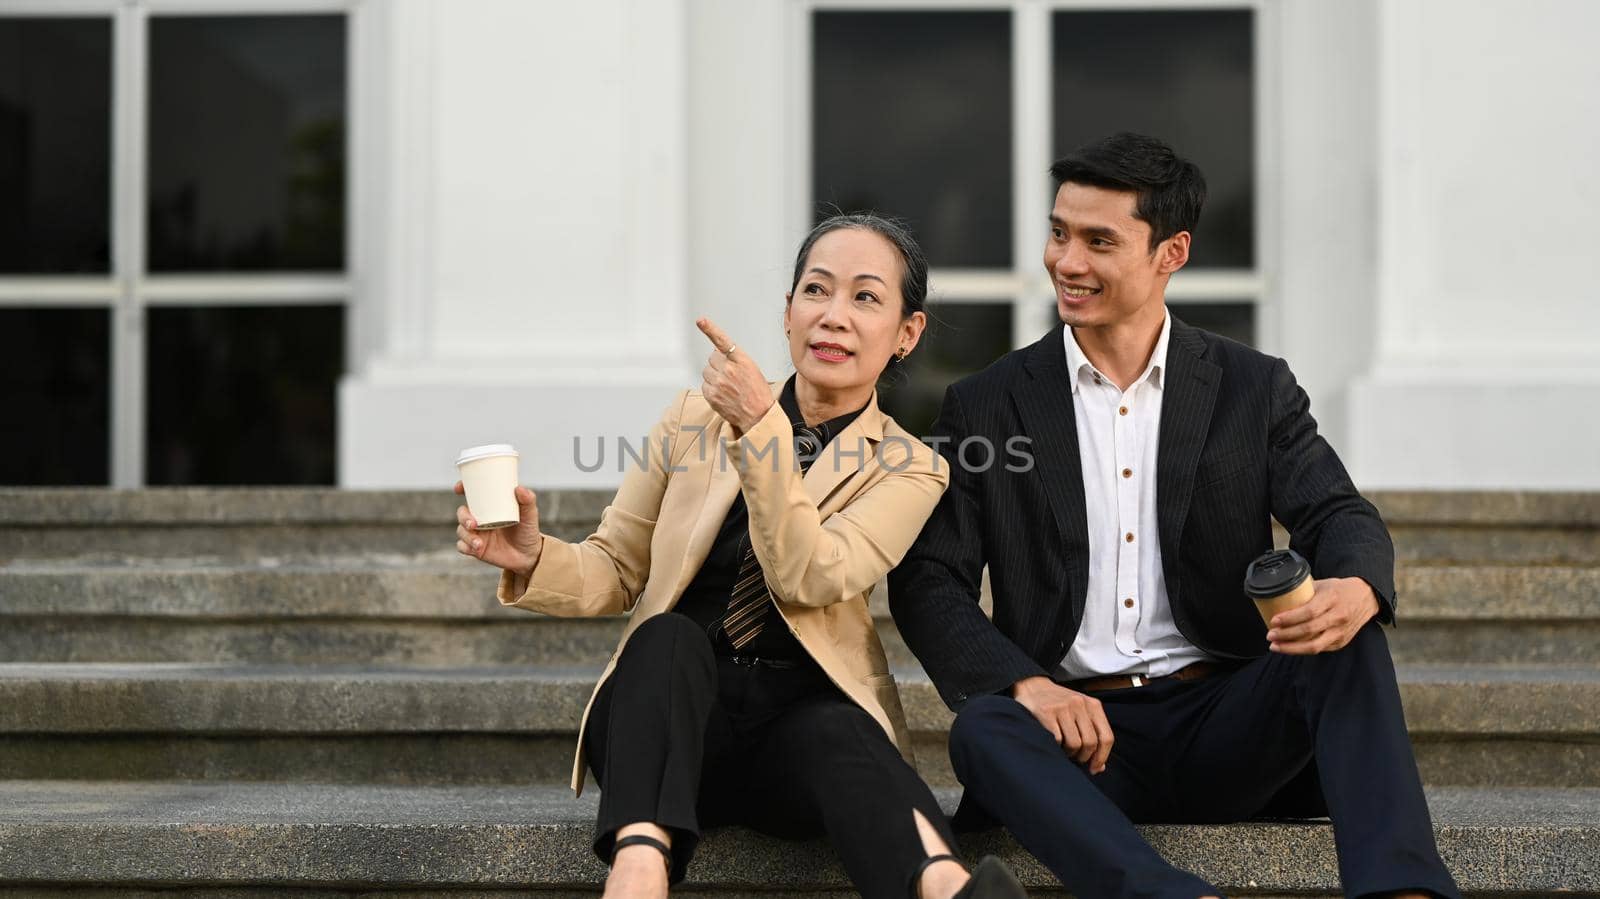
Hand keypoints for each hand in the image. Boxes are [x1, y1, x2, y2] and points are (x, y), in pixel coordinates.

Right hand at [454, 481, 542, 577]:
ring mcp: (476, 534)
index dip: (462, 488)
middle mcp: (480, 519)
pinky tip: (475, 548)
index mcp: (489, 507)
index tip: (459, 488)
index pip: (472, 495)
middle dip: (463, 517)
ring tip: (479, 543)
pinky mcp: (475, 549)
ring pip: (461, 530)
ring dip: (467, 535)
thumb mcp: (530, 515)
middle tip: (473, 524)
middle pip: (462, 513)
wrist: (529, 555)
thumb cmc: (527, 531)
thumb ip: (528, 500)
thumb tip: (519, 488)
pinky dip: (466, 546)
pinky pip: (462, 546)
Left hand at [696, 317, 773, 433]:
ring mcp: (719, 382)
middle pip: (712, 358)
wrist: (758, 416)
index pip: (723, 341)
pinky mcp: (711, 394)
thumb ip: (735, 359)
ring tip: (728, 387)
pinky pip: (705, 385)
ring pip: (707, 371)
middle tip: (731, 376)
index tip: (701, 320)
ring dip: (714, 377)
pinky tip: (723, 394)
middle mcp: (729, 369)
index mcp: (741, 360)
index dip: (710, 329)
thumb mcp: (752, 369)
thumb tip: (717, 352)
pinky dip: (711, 389)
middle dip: (718, 365)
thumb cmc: (757, 392)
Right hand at [1011, 676, 1113, 773]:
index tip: (1094, 769)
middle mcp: (1079, 704)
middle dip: (1083, 757)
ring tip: (1063, 749)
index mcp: (1093, 705)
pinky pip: (1057, 740)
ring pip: (1074, 744)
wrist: (1033, 686)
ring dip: (1069, 753)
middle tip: (1075, 758)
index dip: (1102, 757)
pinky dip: (1056, 746)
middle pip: (1090, 743)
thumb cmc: (1060, 705)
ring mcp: (1062, 707)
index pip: (1106, 737)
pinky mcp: (1046, 712)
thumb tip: (1100, 767)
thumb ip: (1093, 736)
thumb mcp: (1081, 714)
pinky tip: (1053, 742)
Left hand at [1267, 576, 1379, 654]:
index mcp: (1332, 598)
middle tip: (1270, 635)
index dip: (1289, 618)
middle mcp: (1339, 616)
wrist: (1367, 597)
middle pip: (1309, 630)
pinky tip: (1289, 648)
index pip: (1309, 612)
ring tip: (1275, 646)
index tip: (1273, 620)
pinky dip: (1302, 650)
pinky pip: (1319, 649)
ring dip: (1292, 648)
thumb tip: (1277, 597)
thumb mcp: (1323, 584)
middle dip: (1286, 635)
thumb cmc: (1339, 589)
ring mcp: (1341, 631)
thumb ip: (1303, 591)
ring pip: (1314, 645)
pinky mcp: (1342, 642)